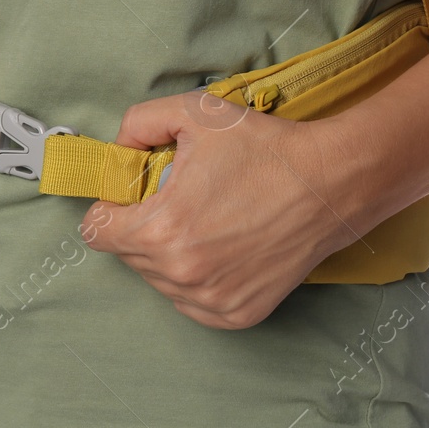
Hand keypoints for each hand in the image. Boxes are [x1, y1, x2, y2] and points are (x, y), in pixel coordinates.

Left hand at [80, 92, 366, 328]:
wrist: (331, 183)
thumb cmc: (264, 147)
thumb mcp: (194, 112)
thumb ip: (138, 123)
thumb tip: (118, 151)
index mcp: (162, 228)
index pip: (97, 231)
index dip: (110, 206)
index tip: (134, 193)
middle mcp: (182, 274)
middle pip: (128, 254)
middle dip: (141, 225)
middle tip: (178, 198)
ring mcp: (211, 301)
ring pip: (159, 280)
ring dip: (168, 253)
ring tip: (205, 220)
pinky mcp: (238, 315)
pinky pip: (192, 302)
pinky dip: (197, 279)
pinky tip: (222, 247)